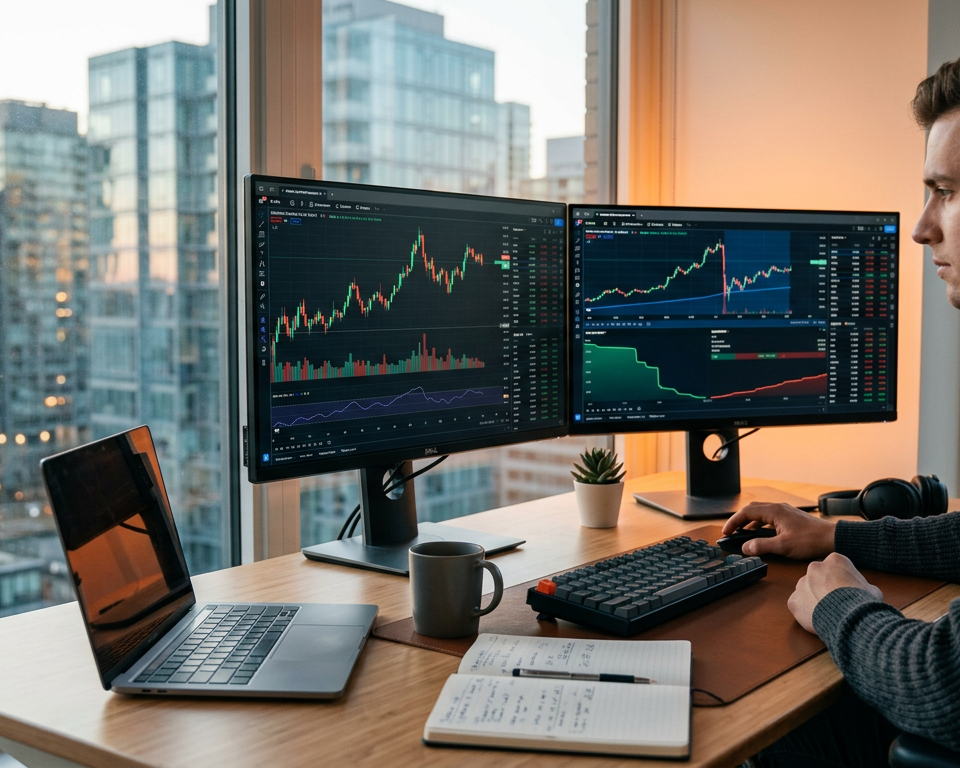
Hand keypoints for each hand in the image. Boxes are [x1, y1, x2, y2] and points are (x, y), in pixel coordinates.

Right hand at [721, 502, 835, 559]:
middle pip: (752, 510)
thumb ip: (762, 546)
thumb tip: (745, 547)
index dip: (733, 522)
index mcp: (774, 511)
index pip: (746, 512)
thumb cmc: (810, 540)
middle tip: (731, 531)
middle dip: (739, 520)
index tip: (726, 532)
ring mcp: (785, 512)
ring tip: (744, 534)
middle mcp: (778, 508)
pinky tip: (762, 535)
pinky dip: (760, 524)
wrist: (832, 539)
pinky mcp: (790, 518)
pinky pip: (769, 517)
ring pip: (761, 513)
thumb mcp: (783, 546)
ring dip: (750, 522)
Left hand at [787, 553, 882, 633]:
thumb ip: (863, 586)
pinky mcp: (794, 600)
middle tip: (835, 603)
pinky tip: (817, 619)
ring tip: (827, 612)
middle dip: (824, 588)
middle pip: (818, 577)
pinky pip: (798, 605)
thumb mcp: (872, 590)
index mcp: (835, 560)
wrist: (849, 617)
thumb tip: (866, 591)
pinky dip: (805, 612)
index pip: (835, 568)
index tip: (846, 592)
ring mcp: (802, 583)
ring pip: (806, 590)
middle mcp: (814, 567)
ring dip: (813, 598)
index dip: (841, 581)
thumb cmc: (863, 602)